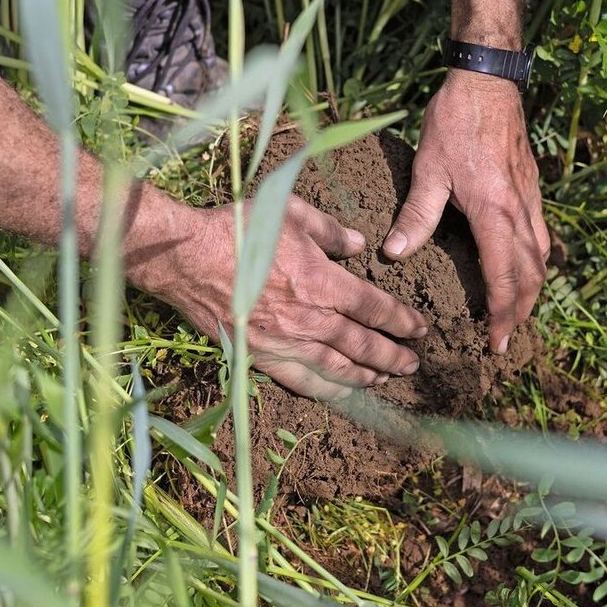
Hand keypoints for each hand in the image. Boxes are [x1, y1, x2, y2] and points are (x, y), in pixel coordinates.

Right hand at [148, 197, 429, 399]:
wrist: (185, 258)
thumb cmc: (238, 229)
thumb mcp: (291, 212)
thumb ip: (329, 231)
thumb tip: (358, 245)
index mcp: (320, 282)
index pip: (373, 307)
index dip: (401, 320)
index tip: (420, 328)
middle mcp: (308, 318)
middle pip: (361, 344)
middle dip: (391, 355)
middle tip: (412, 364)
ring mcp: (284, 342)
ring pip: (335, 368)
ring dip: (365, 376)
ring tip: (384, 380)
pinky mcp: (260, 356)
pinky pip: (301, 380)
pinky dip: (327, 390)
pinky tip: (341, 394)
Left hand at [384, 69, 549, 353]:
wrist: (489, 79)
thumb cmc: (456, 121)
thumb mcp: (429, 168)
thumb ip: (416, 214)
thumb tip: (395, 255)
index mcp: (495, 212)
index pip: (505, 277)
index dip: (503, 314)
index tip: (496, 341)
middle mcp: (520, 210)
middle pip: (532, 274)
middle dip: (521, 311)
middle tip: (506, 337)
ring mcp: (531, 198)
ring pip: (542, 256)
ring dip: (532, 288)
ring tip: (516, 311)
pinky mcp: (532, 186)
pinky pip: (540, 234)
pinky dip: (535, 261)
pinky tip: (522, 265)